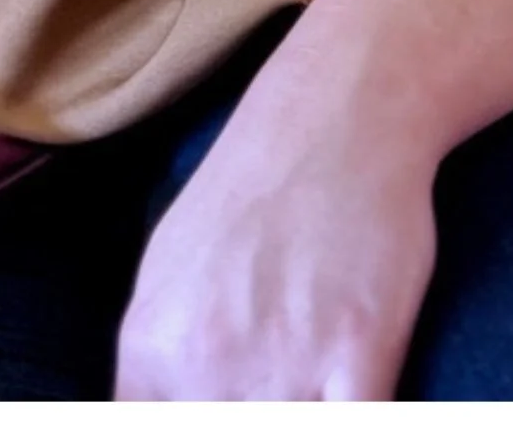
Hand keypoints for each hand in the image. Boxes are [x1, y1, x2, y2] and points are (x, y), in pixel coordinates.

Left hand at [113, 95, 437, 400]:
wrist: (334, 114)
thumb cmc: (255, 191)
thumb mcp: (172, 271)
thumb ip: (165, 362)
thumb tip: (163, 407)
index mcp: (152, 346)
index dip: (187, 422)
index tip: (216, 399)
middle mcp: (204, 363)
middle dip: (249, 412)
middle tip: (274, 379)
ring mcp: (281, 364)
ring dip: (300, 410)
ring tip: (311, 378)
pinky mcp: (358, 355)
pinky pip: (360, 425)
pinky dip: (360, 413)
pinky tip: (355, 387)